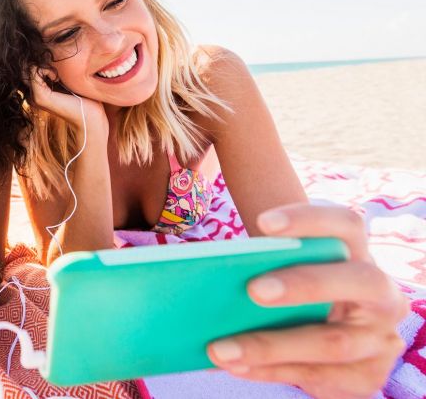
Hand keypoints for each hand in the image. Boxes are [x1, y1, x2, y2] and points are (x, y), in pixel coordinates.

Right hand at [29, 67, 105, 130]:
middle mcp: (32, 96)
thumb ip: (53, 71)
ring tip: (56, 75)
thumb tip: (44, 53)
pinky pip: (34, 71)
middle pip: (25, 68)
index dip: (40, 63)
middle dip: (40, 63)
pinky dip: (45, 69)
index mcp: (37, 93)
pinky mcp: (40, 97)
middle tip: (56, 71)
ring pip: (28, 68)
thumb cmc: (83, 97)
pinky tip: (56, 78)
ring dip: (43, 66)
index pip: (28, 68)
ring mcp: (34, 97)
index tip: (56, 70)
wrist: (90, 116)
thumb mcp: (65, 80)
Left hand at [208, 203, 408, 397]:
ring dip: (270, 345)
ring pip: (332, 342)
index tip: (263, 223)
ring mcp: (380, 339)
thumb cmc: (304, 299)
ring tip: (220, 348)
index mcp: (360, 256)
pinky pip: (317, 375)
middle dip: (305, 284)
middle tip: (253, 290)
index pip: (347, 225)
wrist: (338, 351)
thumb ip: (270, 269)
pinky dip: (270, 371)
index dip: (309, 220)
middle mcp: (383, 295)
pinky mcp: (369, 377)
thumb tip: (213, 274)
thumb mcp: (295, 279)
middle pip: (358, 281)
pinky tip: (237, 367)